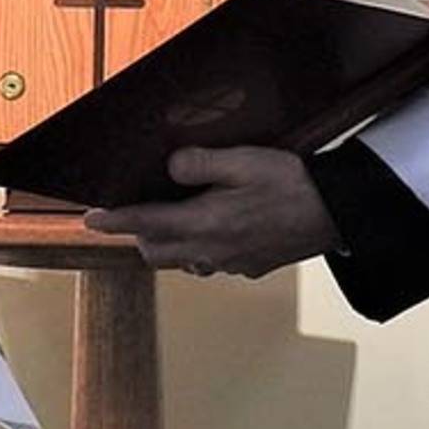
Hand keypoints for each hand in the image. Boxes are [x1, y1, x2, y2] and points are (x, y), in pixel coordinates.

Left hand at [81, 147, 338, 278]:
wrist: (337, 214)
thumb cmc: (293, 185)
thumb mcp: (244, 161)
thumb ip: (201, 163)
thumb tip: (170, 167)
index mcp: (205, 224)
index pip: (145, 224)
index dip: (114, 221)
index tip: (91, 218)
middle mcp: (212, 251)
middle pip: (156, 251)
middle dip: (138, 235)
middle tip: (132, 212)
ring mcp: (231, 264)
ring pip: (182, 261)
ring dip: (168, 244)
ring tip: (171, 220)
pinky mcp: (249, 267)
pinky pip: (210, 263)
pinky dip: (199, 250)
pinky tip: (213, 230)